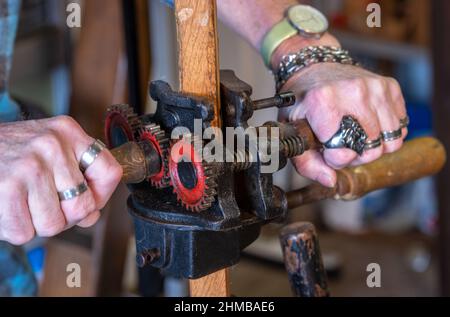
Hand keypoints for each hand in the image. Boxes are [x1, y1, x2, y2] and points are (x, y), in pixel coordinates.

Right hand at [0, 116, 122, 244]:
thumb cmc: (7, 153)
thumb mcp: (47, 152)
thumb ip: (76, 179)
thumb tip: (91, 216)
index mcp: (68, 132)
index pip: (110, 171)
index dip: (102, 196)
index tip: (89, 201)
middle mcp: (52, 144)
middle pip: (83, 206)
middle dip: (66, 216)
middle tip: (45, 206)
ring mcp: (30, 165)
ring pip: (55, 224)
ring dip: (37, 224)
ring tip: (23, 204)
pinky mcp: (6, 187)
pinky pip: (25, 232)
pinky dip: (14, 229)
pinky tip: (6, 208)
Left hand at [279, 63, 407, 187]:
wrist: (313, 65)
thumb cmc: (302, 100)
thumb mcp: (292, 129)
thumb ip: (306, 162)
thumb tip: (330, 181)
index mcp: (322, 101)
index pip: (341, 153)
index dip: (333, 159)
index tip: (326, 149)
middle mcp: (352, 92)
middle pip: (371, 150)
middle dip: (356, 156)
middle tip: (343, 145)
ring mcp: (374, 88)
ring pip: (391, 141)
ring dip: (374, 147)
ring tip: (357, 137)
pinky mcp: (389, 86)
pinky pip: (400, 126)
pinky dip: (386, 132)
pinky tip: (368, 125)